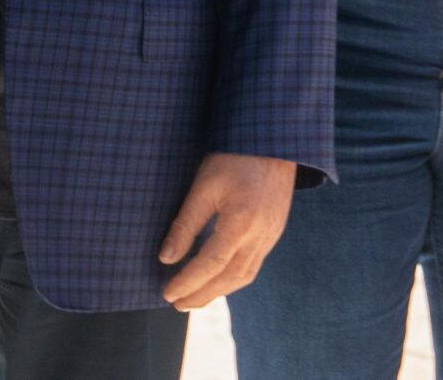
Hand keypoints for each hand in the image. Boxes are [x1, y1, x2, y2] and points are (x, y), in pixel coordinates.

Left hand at [157, 152, 296, 309]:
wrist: (275, 139)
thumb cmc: (235, 157)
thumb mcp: (204, 185)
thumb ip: (185, 224)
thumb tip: (166, 258)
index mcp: (241, 222)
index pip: (210, 264)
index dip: (187, 282)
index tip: (167, 292)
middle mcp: (260, 234)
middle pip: (229, 278)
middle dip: (201, 295)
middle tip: (176, 303)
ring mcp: (272, 235)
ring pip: (244, 275)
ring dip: (218, 291)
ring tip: (195, 297)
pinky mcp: (275, 231)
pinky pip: (254, 264)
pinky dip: (233, 278)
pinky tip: (218, 276)